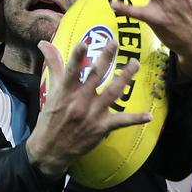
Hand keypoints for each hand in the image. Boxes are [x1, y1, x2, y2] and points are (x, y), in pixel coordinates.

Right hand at [26, 40, 151, 178]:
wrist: (51, 149)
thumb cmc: (51, 116)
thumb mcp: (50, 90)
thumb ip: (53, 65)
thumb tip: (43, 43)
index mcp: (66, 91)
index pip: (71, 70)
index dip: (77, 56)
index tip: (85, 42)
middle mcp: (80, 101)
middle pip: (95, 76)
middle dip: (106, 58)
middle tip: (115, 42)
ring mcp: (92, 114)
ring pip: (112, 92)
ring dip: (125, 77)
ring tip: (135, 64)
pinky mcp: (102, 127)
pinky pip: (121, 121)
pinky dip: (135, 119)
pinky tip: (149, 116)